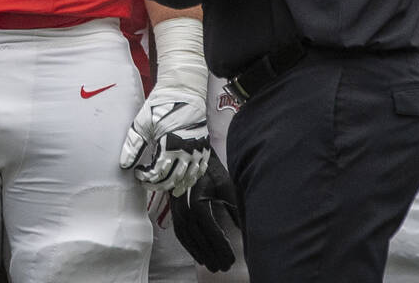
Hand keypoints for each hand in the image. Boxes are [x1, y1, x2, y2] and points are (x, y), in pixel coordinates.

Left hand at [120, 85, 209, 196]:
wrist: (183, 88)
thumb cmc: (161, 104)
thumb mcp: (143, 122)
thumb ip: (133, 145)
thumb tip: (124, 164)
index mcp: (170, 144)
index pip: (158, 173)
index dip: (146, 178)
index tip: (139, 174)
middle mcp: (186, 149)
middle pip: (173, 179)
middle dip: (159, 185)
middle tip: (149, 183)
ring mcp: (197, 147)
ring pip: (189, 177)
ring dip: (178, 185)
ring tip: (169, 190)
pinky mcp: (204, 143)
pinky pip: (202, 167)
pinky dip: (194, 177)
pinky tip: (187, 180)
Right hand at [170, 148, 239, 272]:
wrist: (188, 151)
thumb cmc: (210, 167)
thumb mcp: (225, 184)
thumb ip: (234, 207)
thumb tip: (244, 227)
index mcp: (198, 203)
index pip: (211, 232)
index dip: (221, 248)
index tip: (231, 260)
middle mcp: (185, 209)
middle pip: (199, 239)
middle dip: (212, 255)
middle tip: (223, 267)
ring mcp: (177, 210)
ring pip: (188, 239)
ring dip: (200, 254)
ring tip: (212, 265)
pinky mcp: (173, 209)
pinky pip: (180, 233)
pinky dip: (189, 246)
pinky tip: (198, 254)